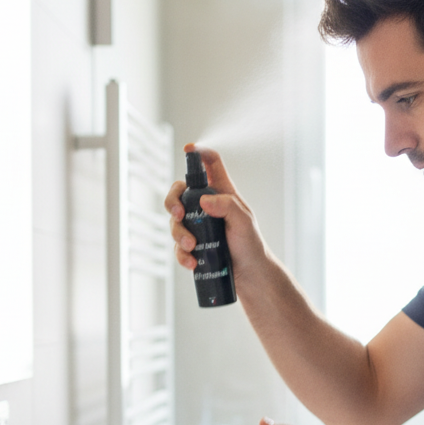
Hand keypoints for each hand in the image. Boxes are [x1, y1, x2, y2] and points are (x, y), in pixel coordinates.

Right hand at [164, 146, 264, 283]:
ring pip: (175, 220)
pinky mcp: (193, 245)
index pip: (211, 164)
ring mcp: (198, 225)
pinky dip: (181, 254)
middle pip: (180, 191)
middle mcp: (207, 206)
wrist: (250, 275)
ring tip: (192, 247)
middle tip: (178, 215)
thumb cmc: (251, 245)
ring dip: (178, 233)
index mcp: (222, 193)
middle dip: (172, 200)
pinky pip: (178, 245)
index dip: (199, 153)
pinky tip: (191, 262)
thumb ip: (227, 206)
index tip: (189, 149)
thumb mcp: (244, 222)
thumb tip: (204, 200)